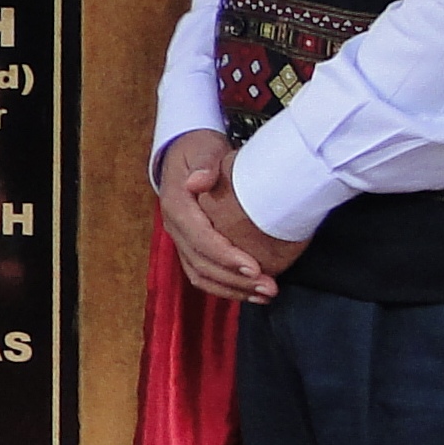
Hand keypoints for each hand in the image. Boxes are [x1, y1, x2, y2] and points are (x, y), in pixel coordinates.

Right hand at [156, 131, 300, 301]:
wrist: (184, 153)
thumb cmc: (199, 150)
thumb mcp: (203, 149)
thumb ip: (204, 165)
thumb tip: (198, 182)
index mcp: (176, 206)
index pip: (200, 239)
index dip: (226, 257)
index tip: (254, 267)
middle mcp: (174, 227)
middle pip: (202, 263)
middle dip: (236, 280)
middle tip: (269, 286)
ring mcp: (180, 239)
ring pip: (201, 274)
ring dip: (233, 290)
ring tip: (265, 294)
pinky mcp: (189, 247)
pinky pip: (203, 274)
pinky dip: (226, 288)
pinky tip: (251, 292)